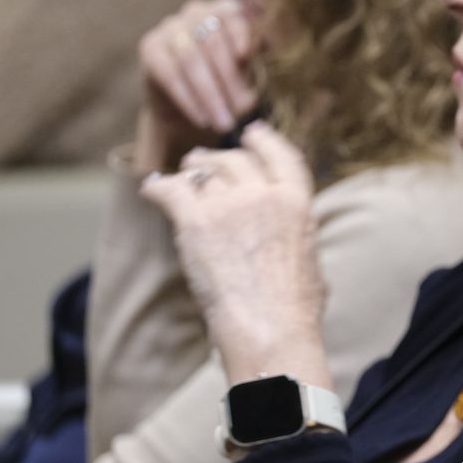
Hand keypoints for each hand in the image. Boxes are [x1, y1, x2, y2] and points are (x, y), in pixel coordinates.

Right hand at [135, 0, 258, 172]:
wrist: (194, 108)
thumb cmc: (232, 85)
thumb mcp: (253, 70)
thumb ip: (263, 56)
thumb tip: (279, 47)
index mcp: (228, 8)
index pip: (236, 16)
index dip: (243, 35)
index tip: (247, 57)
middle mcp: (198, 10)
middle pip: (214, 42)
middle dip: (230, 80)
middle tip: (243, 110)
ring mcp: (171, 26)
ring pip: (192, 59)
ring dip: (210, 94)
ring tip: (224, 121)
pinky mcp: (150, 47)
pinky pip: (169, 73)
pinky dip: (188, 98)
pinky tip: (201, 117)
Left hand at [141, 123, 331, 387]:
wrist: (269, 328)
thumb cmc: (294, 309)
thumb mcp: (311, 258)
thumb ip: (297, 234)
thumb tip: (291, 237)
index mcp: (298, 201)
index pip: (280, 154)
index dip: (263, 140)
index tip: (251, 133)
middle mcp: (264, 194)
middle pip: (234, 160)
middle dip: (217, 158)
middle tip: (202, 160)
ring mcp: (229, 205)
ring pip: (202, 173)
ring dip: (189, 173)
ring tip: (179, 176)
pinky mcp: (196, 222)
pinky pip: (171, 191)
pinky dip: (158, 188)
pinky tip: (151, 189)